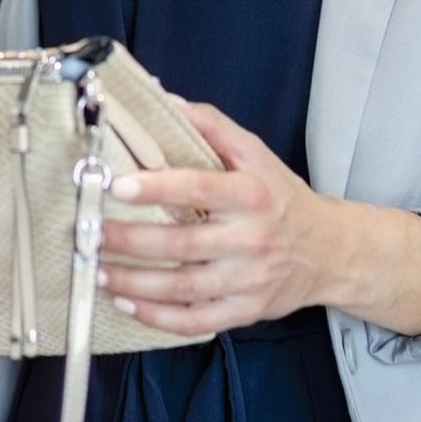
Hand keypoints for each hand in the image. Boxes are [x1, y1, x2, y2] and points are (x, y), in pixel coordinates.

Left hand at [98, 100, 420, 336]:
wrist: (330, 251)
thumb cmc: (281, 198)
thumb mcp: (257, 154)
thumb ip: (213, 126)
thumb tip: (165, 100)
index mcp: (251, 195)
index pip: (199, 188)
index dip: (156, 188)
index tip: (117, 187)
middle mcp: (251, 239)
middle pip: (182, 243)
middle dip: (130, 241)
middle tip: (90, 235)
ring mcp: (248, 280)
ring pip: (182, 287)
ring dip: (134, 283)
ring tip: (97, 271)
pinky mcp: (245, 311)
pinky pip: (196, 321)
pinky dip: (158, 318)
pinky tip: (128, 305)